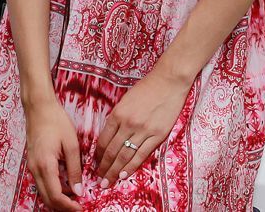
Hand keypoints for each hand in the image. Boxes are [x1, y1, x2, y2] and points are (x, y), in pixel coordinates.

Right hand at [24, 97, 83, 210]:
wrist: (39, 107)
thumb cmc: (56, 121)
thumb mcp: (71, 145)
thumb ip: (75, 170)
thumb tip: (79, 191)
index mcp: (46, 165)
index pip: (56, 196)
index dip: (69, 206)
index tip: (82, 207)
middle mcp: (35, 169)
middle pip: (47, 199)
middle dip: (63, 207)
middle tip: (80, 206)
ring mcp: (32, 167)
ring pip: (43, 193)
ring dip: (58, 200)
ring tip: (75, 198)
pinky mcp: (33, 163)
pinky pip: (42, 184)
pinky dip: (53, 190)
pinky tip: (66, 186)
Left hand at [94, 70, 190, 187]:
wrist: (169, 82)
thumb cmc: (146, 88)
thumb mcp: (125, 100)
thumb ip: (117, 118)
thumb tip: (110, 137)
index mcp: (117, 114)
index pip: (103, 140)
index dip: (97, 154)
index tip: (95, 163)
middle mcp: (128, 124)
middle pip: (111, 151)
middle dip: (103, 167)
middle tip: (98, 180)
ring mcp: (143, 130)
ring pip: (125, 156)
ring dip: (115, 171)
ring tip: (108, 182)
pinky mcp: (158, 135)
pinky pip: (142, 154)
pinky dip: (132, 166)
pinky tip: (124, 175)